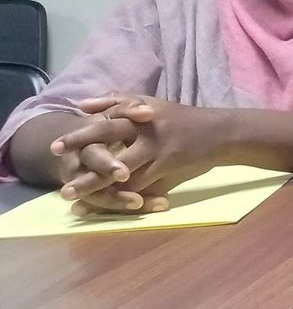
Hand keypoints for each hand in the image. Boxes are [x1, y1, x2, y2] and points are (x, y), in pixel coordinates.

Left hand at [59, 96, 231, 215]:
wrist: (222, 133)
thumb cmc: (184, 120)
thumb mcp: (153, 104)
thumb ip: (118, 102)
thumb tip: (82, 105)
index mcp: (140, 115)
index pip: (104, 123)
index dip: (79, 135)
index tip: (55, 147)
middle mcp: (146, 131)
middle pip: (108, 143)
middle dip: (82, 159)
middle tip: (59, 176)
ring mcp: (158, 150)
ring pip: (121, 170)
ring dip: (94, 185)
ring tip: (72, 197)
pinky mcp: (169, 167)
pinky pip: (142, 184)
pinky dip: (123, 196)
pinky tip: (105, 205)